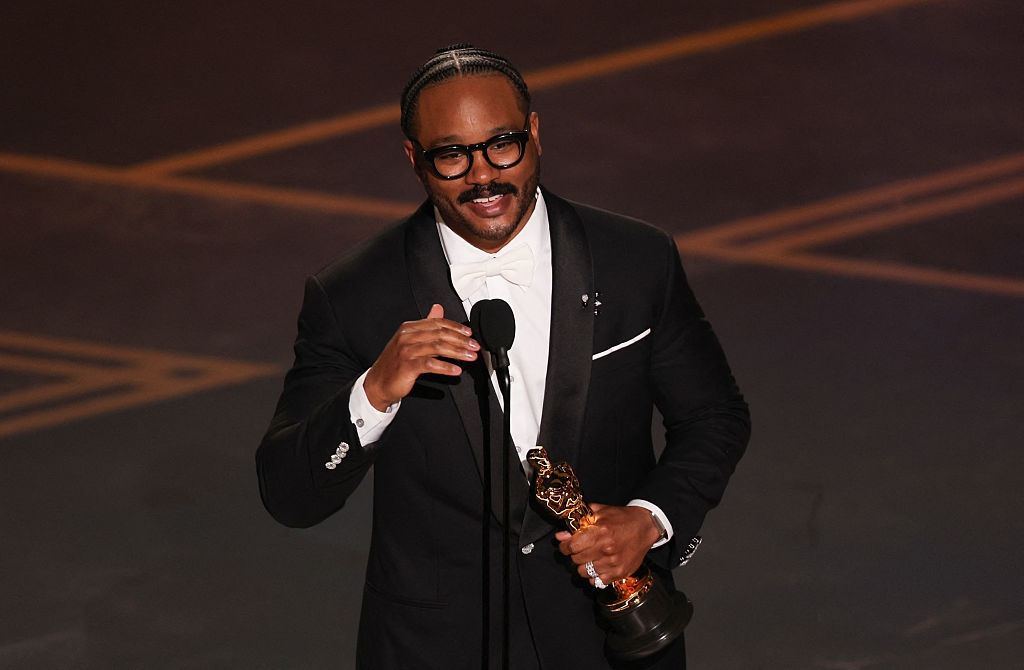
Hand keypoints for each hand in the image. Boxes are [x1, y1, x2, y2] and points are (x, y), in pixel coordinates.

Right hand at [363, 304, 479, 410]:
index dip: (456, 327)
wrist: (378, 383)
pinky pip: (430, 364)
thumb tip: (438, 308)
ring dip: (458, 352)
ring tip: (470, 357)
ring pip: (437, 347)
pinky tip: (456, 370)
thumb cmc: (395, 363)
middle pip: (440, 334)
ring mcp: (406, 351)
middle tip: (475, 346)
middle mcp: (407, 337)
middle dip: (461, 340)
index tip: (469, 334)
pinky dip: (445, 367)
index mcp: (409, 328)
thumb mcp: (410, 340)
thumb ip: (426, 325)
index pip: (437, 323)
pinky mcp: (407, 366)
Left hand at [555, 503, 660, 586]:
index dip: (565, 546)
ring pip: (584, 572)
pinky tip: (599, 565)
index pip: (572, 546)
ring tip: (591, 556)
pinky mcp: (619, 573)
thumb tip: (561, 535)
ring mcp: (613, 563)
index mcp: (600, 532)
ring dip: (584, 564)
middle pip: (576, 559)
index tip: (566, 545)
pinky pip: (596, 581)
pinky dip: (595, 575)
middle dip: (575, 553)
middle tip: (581, 548)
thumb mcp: (599, 513)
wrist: (644, 527)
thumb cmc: (622, 518)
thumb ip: (578, 522)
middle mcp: (606, 549)